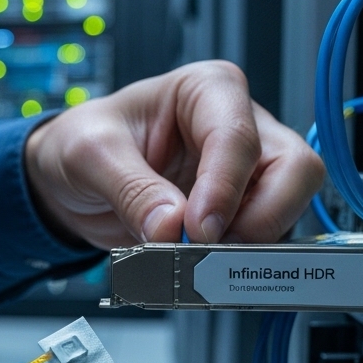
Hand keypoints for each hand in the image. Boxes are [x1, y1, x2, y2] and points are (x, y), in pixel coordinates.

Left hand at [23, 60, 323, 247]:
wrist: (67, 180)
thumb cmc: (81, 143)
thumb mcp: (89, 154)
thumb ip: (131, 189)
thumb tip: (171, 228)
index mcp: (207, 90)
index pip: (239, 136)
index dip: (225, 188)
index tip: (198, 229)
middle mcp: (239, 127)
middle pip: (294, 171)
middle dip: (261, 218)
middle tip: (210, 250)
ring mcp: (245, 174)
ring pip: (288, 211)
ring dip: (248, 247)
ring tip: (195, 264)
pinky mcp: (238, 215)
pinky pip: (261, 244)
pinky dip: (235, 265)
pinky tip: (198, 271)